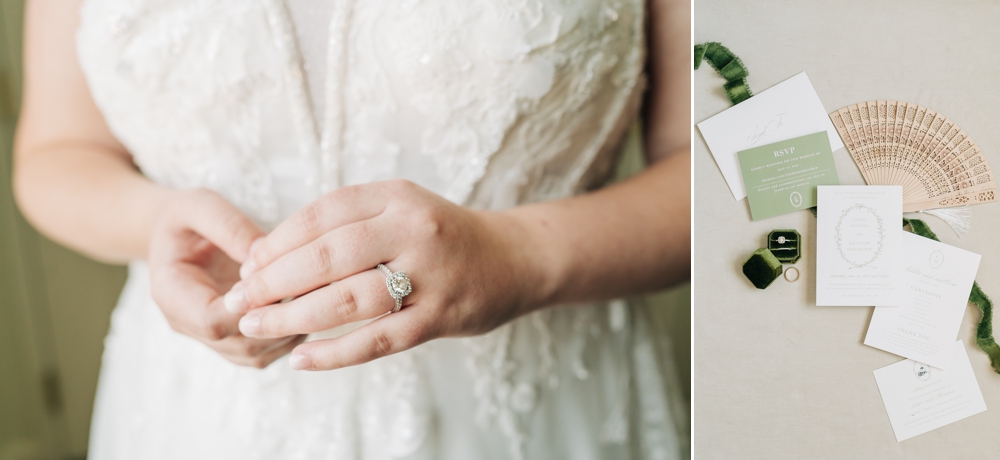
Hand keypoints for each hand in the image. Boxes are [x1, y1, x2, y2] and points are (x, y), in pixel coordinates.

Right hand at [148, 188, 305, 367]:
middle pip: (240, 344)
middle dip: (281, 320)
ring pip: (255, 354)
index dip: (252, 307)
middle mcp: (187, 324)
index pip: (212, 321)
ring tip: (315, 296)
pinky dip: (289, 335)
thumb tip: (264, 254)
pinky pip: (263, 352)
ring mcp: (209, 337)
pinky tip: (308, 306)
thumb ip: (229, 228)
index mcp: (171, 293)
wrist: (176, 234)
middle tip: (313, 288)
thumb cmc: (186, 217)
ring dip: (290, 331)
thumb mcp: (200, 206)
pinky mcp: (231, 338)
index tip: (281, 279)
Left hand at [225, 180, 547, 369]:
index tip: (249, 261)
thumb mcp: (401, 209)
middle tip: (240, 299)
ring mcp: (429, 276)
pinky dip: (334, 353)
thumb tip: (273, 253)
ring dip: (294, 316)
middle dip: (275, 279)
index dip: (279, 239)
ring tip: (256, 326)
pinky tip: (301, 359)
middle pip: (328, 255)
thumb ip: (349, 222)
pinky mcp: (439, 318)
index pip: (324, 214)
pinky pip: (377, 340)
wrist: (515, 259)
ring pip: (348, 300)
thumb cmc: (443, 236)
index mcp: (398, 198)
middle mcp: (414, 231)